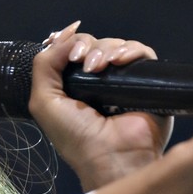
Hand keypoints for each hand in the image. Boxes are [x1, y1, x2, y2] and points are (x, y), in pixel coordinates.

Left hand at [29, 23, 173, 189]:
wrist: (111, 158)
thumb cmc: (76, 137)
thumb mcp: (44, 102)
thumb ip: (44, 65)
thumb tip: (65, 35)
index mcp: (75, 85)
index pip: (74, 48)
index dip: (70, 42)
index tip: (70, 52)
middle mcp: (100, 81)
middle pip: (95, 43)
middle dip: (87, 47)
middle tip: (86, 66)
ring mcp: (125, 81)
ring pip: (117, 45)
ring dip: (106, 50)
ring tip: (100, 69)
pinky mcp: (149, 82)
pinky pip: (142, 54)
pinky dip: (131, 51)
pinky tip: (121, 62)